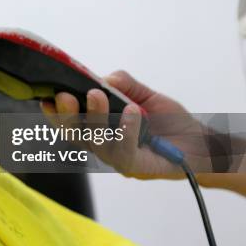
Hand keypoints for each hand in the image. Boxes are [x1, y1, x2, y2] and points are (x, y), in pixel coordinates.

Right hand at [40, 70, 212, 177]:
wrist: (201, 143)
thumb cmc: (169, 120)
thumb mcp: (144, 95)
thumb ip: (123, 84)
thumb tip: (101, 78)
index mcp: (98, 129)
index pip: (69, 123)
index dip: (54, 113)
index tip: (44, 97)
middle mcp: (102, 146)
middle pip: (75, 135)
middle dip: (66, 115)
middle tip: (64, 96)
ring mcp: (117, 159)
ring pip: (96, 142)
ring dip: (94, 117)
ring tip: (97, 94)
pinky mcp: (137, 168)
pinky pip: (124, 152)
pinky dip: (125, 130)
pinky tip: (132, 113)